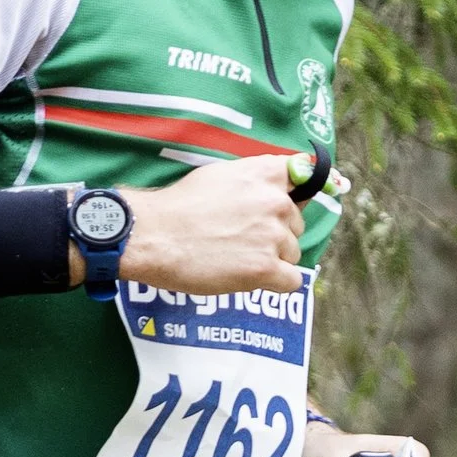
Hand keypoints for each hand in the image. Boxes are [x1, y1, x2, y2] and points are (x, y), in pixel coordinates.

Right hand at [112, 154, 303, 295]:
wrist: (154, 236)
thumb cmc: (178, 207)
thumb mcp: (218, 175)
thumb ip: (251, 179)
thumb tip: (271, 190)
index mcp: (264, 174)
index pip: (302, 178)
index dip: (290, 196)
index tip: (279, 207)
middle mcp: (275, 201)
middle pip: (296, 223)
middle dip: (276, 232)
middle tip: (241, 239)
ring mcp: (273, 236)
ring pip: (292, 252)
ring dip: (272, 258)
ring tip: (237, 258)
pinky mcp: (265, 268)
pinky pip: (291, 281)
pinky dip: (276, 283)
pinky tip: (252, 278)